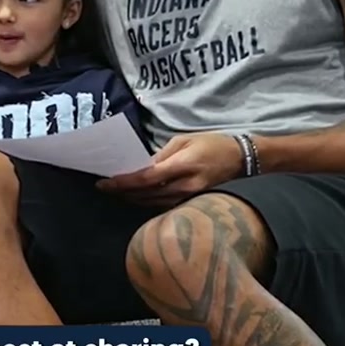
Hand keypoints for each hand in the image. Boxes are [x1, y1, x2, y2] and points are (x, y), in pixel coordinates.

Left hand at [97, 133, 243, 204]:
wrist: (241, 159)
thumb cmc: (212, 144)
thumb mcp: (185, 140)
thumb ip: (162, 155)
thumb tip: (142, 166)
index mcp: (183, 166)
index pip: (146, 178)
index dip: (124, 182)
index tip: (106, 182)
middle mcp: (184, 185)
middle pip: (146, 194)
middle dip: (123, 192)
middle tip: (104, 188)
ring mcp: (188, 197)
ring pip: (152, 203)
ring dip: (132, 198)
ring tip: (116, 192)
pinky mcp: (190, 201)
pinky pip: (163, 205)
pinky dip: (146, 201)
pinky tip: (135, 197)